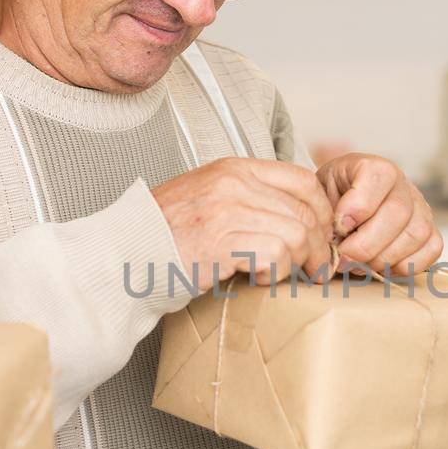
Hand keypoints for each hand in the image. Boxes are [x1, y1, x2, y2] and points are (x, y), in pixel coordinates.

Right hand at [151, 157, 334, 291]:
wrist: (125, 254)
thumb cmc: (166, 235)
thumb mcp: (208, 199)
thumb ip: (248, 200)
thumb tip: (295, 221)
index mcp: (233, 169)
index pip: (302, 180)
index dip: (322, 212)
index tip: (321, 236)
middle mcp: (233, 183)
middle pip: (305, 211)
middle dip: (317, 246)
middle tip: (316, 270)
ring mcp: (226, 210)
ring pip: (295, 234)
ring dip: (297, 263)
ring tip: (282, 276)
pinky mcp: (221, 241)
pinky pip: (274, 255)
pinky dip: (274, 273)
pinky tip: (256, 279)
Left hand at [316, 153, 442, 276]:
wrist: (345, 204)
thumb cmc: (332, 200)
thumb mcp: (320, 195)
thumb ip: (326, 211)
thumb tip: (336, 238)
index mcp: (374, 167)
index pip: (377, 177)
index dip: (358, 206)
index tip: (339, 227)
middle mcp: (402, 183)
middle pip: (398, 213)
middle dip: (366, 244)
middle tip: (344, 259)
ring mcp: (421, 207)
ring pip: (417, 234)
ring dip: (385, 258)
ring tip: (361, 265)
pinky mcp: (431, 230)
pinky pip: (432, 249)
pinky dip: (407, 265)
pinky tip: (383, 266)